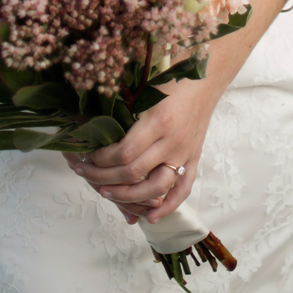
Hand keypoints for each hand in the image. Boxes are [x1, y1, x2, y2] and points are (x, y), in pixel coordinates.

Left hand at [63, 81, 216, 224]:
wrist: (207, 76)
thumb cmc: (172, 75)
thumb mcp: (145, 86)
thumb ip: (123, 104)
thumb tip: (89, 117)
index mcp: (159, 121)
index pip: (125, 153)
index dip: (102, 159)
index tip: (87, 155)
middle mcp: (173, 141)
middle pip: (134, 172)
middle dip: (104, 177)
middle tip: (85, 173)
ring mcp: (185, 152)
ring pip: (156, 187)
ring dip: (128, 196)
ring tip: (106, 193)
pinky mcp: (194, 158)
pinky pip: (183, 189)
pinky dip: (167, 206)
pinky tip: (150, 217)